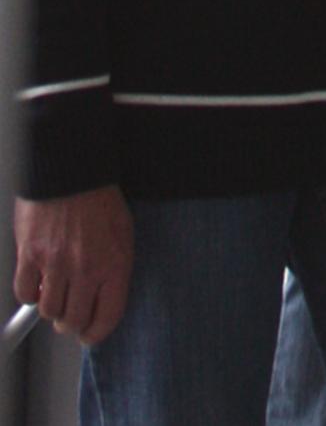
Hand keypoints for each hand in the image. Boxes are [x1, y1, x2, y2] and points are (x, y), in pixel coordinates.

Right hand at [13, 186, 132, 344]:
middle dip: (70, 322)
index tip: (89, 334)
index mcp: (115, 262)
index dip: (95, 333)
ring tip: (55, 289)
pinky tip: (38, 279)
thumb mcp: (121, 234)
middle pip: (73, 321)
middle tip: (68, 313)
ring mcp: (57, 263)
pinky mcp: (31, 255)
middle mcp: (87, 267)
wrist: (73, 169)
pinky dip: (30, 292)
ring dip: (51, 306)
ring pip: (48, 311)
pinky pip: (25, 293)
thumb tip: (100, 302)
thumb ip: (112, 270)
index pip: (106, 317)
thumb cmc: (99, 199)